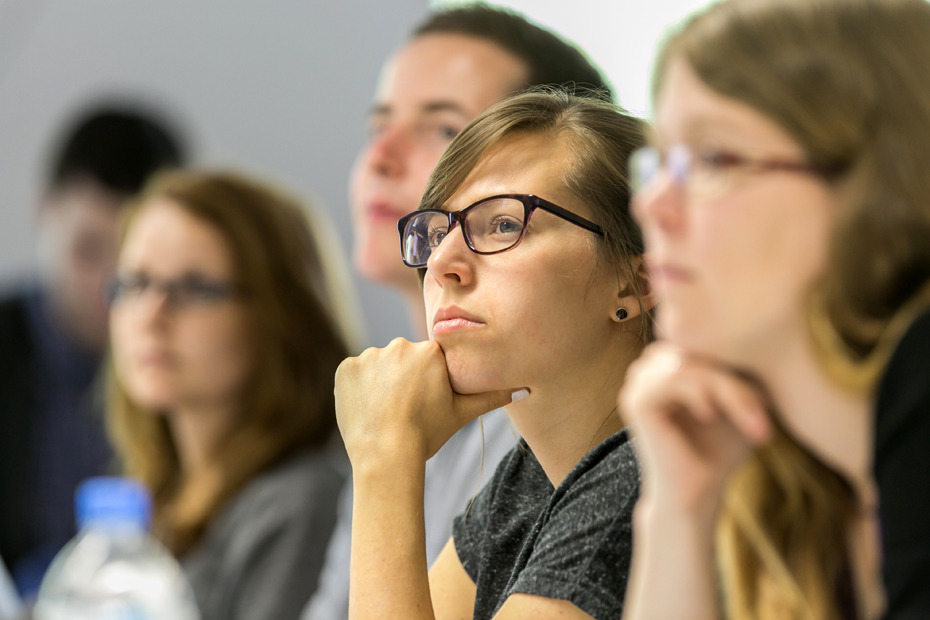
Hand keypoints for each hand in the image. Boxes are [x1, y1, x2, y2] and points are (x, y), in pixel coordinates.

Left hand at [335, 337, 517, 466]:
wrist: (386, 457)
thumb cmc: (427, 434)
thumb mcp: (462, 414)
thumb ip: (492, 396)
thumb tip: (525, 389)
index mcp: (430, 351)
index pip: (431, 358)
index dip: (429, 380)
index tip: (425, 400)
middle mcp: (399, 345)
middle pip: (404, 359)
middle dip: (405, 379)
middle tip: (406, 409)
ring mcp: (369, 356)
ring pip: (379, 365)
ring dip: (381, 383)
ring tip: (386, 412)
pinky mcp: (346, 368)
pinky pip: (355, 373)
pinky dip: (359, 388)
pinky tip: (368, 409)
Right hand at [619, 343, 771, 519]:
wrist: (698, 493)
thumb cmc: (720, 449)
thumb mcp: (741, 399)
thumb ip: (744, 366)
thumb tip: (765, 335)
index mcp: (668, 362)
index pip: (708, 339)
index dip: (741, 362)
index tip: (770, 401)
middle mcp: (648, 367)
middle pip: (700, 347)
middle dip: (737, 379)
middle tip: (763, 418)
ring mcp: (638, 382)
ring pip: (693, 361)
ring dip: (727, 389)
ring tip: (751, 421)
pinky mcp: (636, 400)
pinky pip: (676, 377)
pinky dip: (703, 394)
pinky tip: (711, 417)